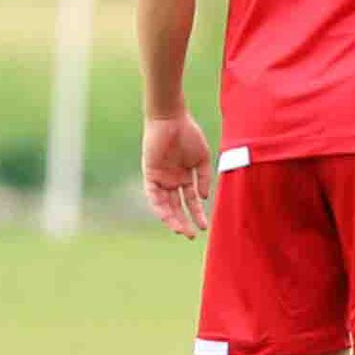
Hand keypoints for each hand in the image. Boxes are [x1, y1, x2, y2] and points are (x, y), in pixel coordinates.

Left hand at [142, 113, 211, 236]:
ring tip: (181, 231)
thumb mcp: (202, 159)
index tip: (204, 227)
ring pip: (165, 204)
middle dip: (184, 222)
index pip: (190, 200)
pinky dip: (160, 205)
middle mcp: (171, 180)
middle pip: (177, 206)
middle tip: (192, 235)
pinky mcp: (150, 174)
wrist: (172, 119)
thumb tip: (204, 197)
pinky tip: (169, 215)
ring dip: (172, 218)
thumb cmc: (189, 134)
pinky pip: (152, 195)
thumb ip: (204, 178)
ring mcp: (160, 178)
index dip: (197, 214)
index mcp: (184, 176)